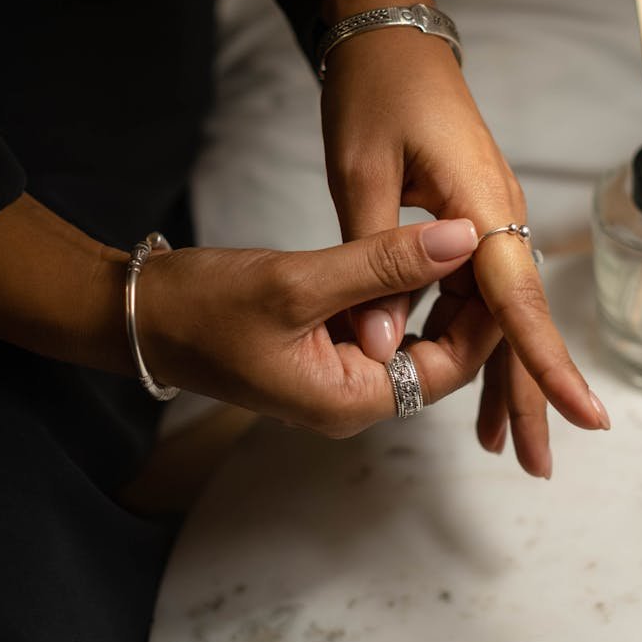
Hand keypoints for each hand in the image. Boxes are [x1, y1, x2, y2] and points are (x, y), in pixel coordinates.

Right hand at [0, 193, 495, 438]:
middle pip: (438, 358)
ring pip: (411, 340)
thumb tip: (462, 240)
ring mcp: (337, 380)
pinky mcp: (323, 355)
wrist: (136, 317)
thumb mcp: (298, 282)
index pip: (450, 367)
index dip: (484, 316)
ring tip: (463, 242)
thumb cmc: (204, 308)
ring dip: (437, 296)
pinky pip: (382, 328)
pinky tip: (414, 254)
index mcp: (352, 400)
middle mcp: (353, 400)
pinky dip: (400, 293)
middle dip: (467, 306)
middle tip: (491, 245)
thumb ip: (381, 263)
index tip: (504, 260)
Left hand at [319, 0, 610, 476]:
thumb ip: (373, 261)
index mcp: (481, 205)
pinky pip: (478, 292)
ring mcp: (491, 220)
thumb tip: (383, 345)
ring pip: (501, 315)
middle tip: (534, 464)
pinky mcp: (472, 222)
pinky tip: (459, 375)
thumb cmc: (375, 94)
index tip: (589, 418)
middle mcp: (500, 217)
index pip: (520, 299)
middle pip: (521, 322)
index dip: (549, 364)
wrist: (390, 40)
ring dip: (498, 375)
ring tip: (500, 443)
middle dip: (531, 394)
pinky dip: (468, 336)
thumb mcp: (358, 172)